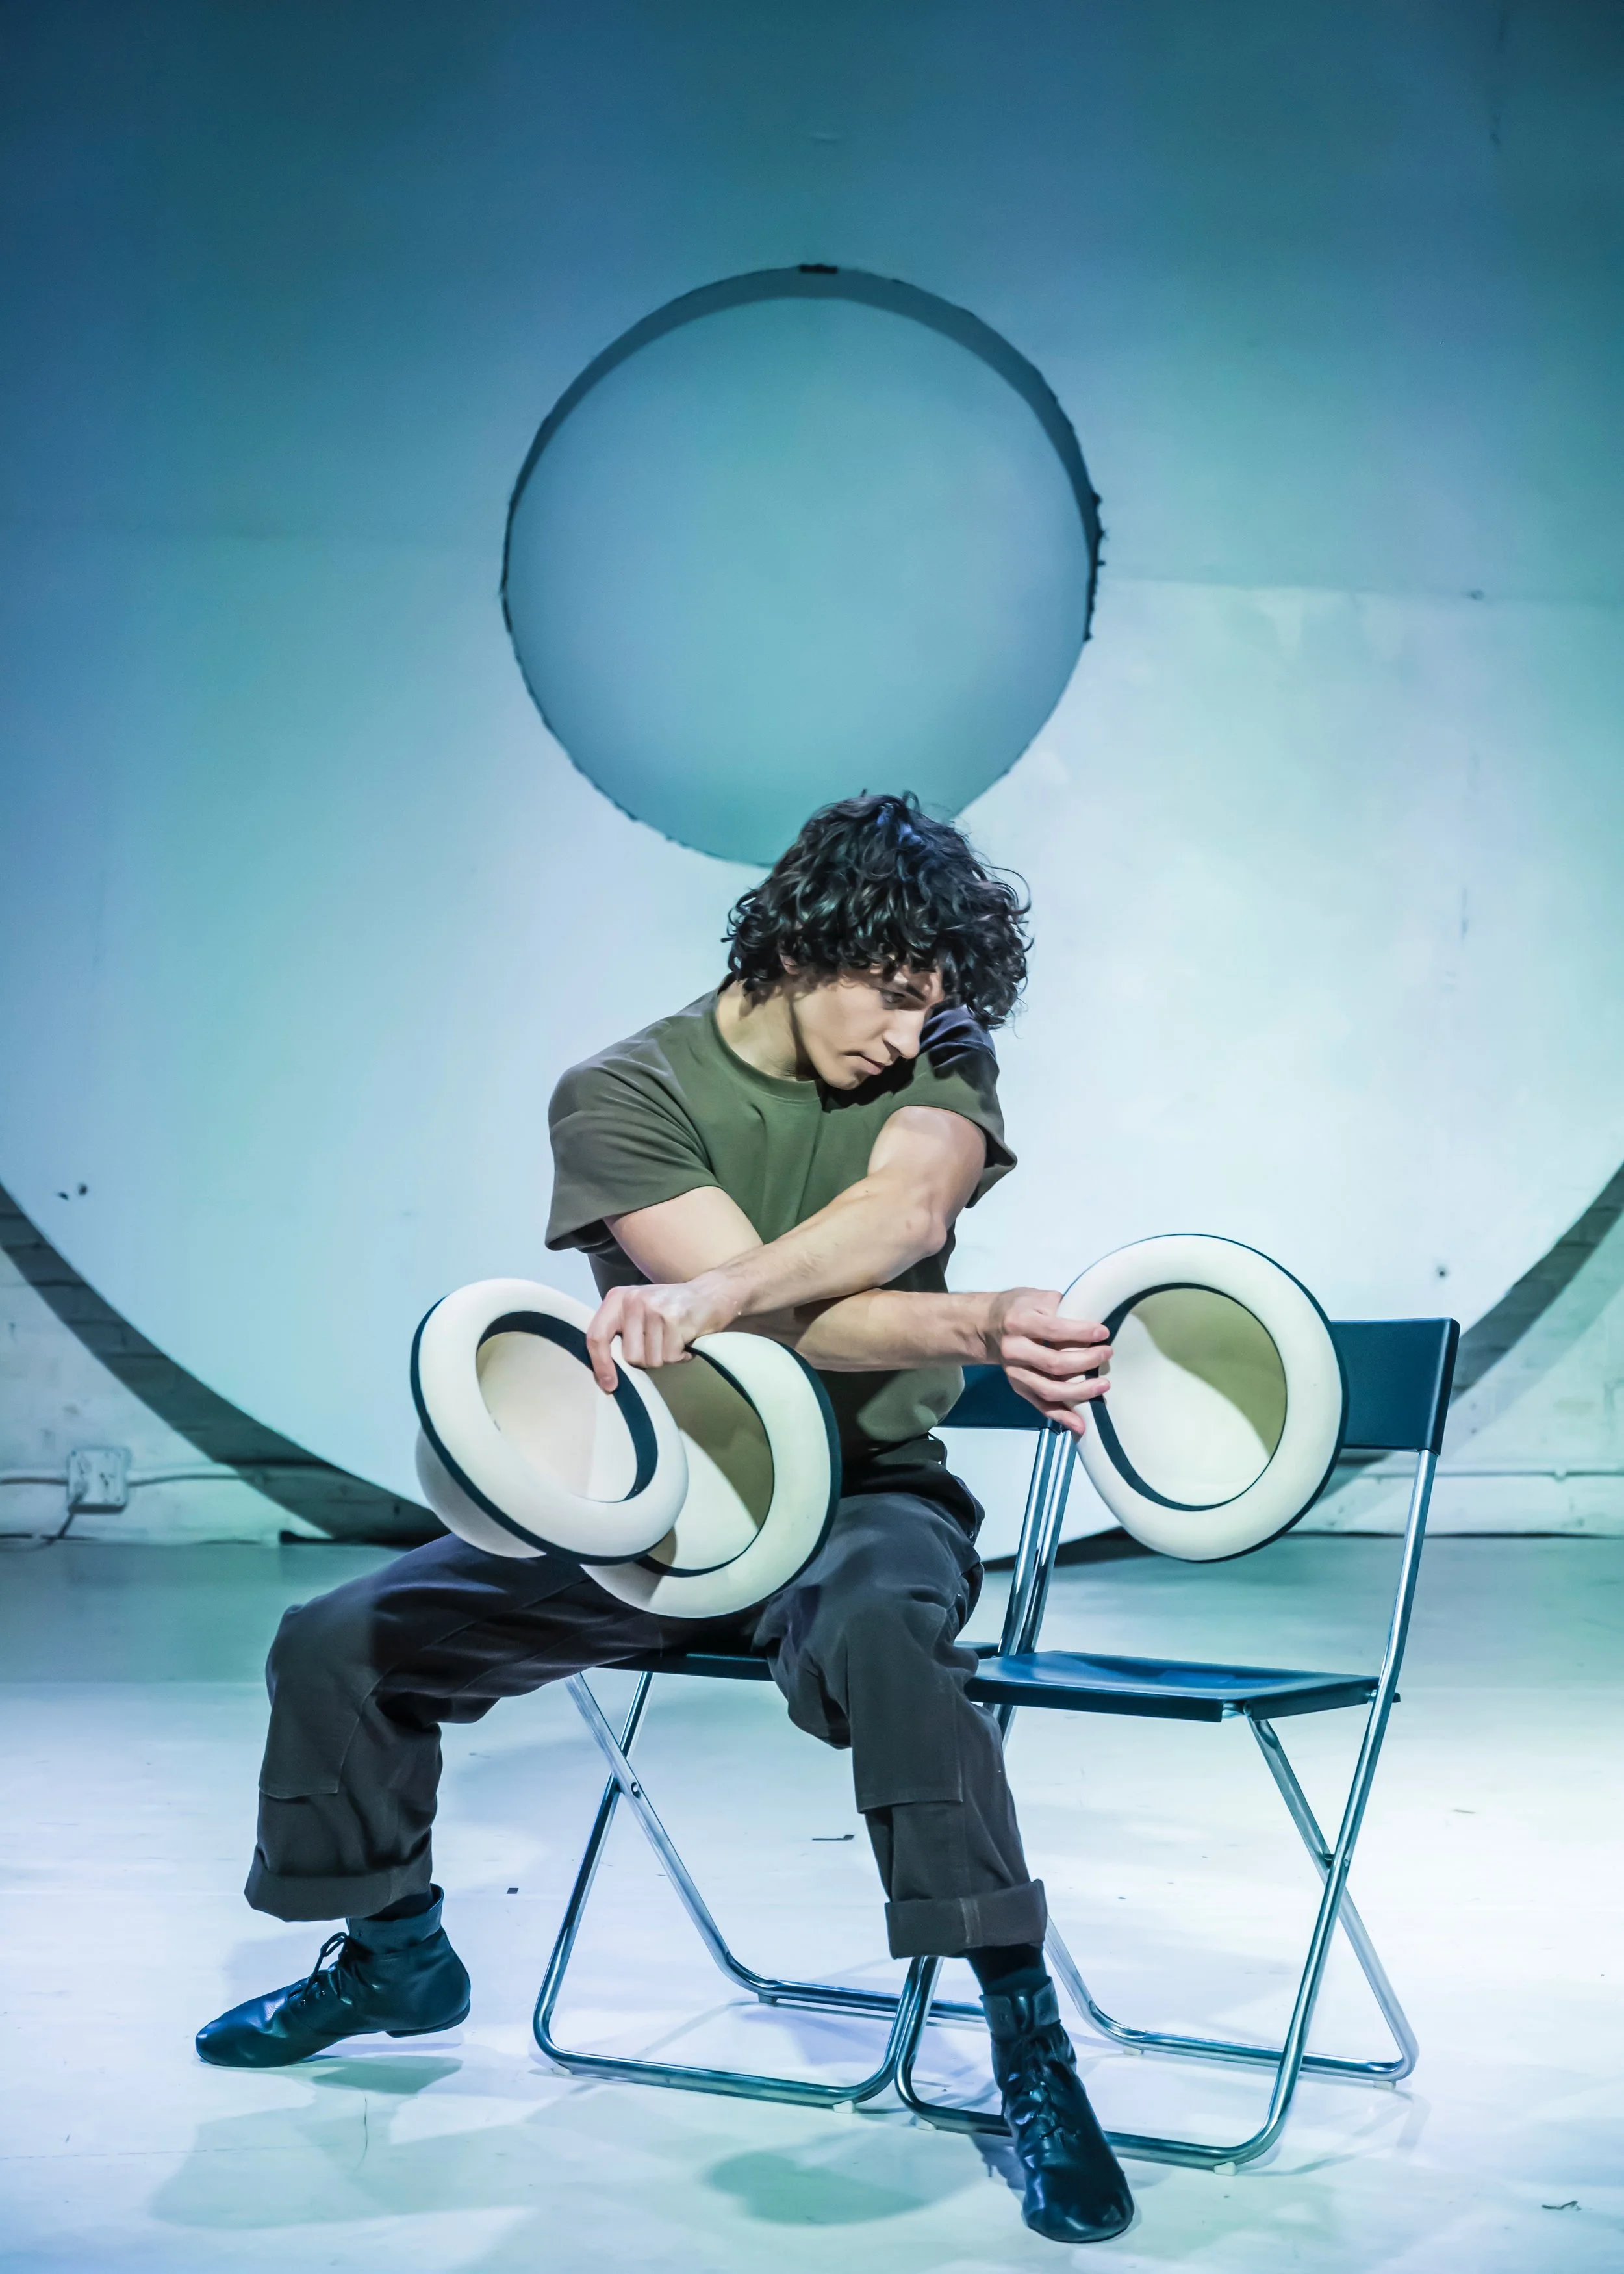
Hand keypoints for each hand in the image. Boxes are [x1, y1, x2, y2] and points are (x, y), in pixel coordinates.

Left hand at [585, 1272, 738, 1389]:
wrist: (711, 1293)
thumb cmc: (671, 1309)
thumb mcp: (638, 1312)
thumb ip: (621, 1334)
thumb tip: (605, 1374)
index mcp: (617, 1298)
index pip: (597, 1336)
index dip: (600, 1365)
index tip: (609, 1385)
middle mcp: (632, 1300)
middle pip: (629, 1356)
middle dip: (647, 1359)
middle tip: (661, 1343)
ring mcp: (654, 1308)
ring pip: (651, 1360)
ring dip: (666, 1357)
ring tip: (674, 1339)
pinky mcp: (675, 1319)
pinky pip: (671, 1357)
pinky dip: (681, 1356)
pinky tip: (686, 1339)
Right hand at [986, 1287, 1110, 1437]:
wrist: (986, 1326)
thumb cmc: (1018, 1308)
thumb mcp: (1036, 1297)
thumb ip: (1061, 1307)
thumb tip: (1092, 1323)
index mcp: (1019, 1322)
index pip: (1055, 1330)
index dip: (1081, 1333)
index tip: (1103, 1333)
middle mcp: (1014, 1350)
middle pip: (1054, 1363)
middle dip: (1086, 1361)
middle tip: (1107, 1354)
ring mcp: (1015, 1372)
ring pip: (1049, 1390)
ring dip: (1079, 1392)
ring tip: (1103, 1386)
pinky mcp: (1018, 1387)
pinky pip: (1041, 1406)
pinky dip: (1061, 1417)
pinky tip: (1080, 1424)